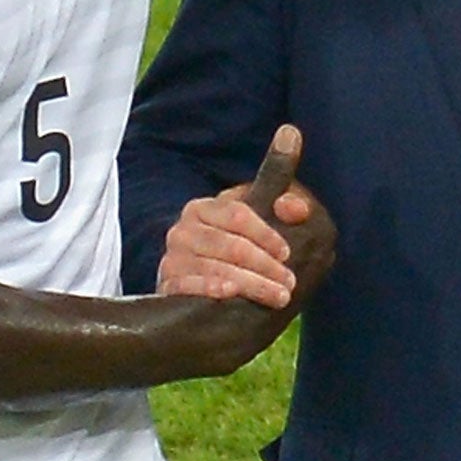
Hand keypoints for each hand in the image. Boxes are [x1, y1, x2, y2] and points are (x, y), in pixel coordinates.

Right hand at [158, 125, 334, 310]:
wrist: (204, 298)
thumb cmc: (237, 254)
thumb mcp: (259, 221)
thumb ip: (279, 191)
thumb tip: (292, 162)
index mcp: (204, 208)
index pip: (238, 214)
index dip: (266, 233)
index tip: (288, 252)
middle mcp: (183, 230)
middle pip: (231, 245)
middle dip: (265, 265)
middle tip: (290, 283)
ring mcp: (173, 258)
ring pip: (216, 268)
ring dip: (251, 283)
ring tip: (278, 296)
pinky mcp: (167, 285)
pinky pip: (187, 285)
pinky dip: (210, 288)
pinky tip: (230, 295)